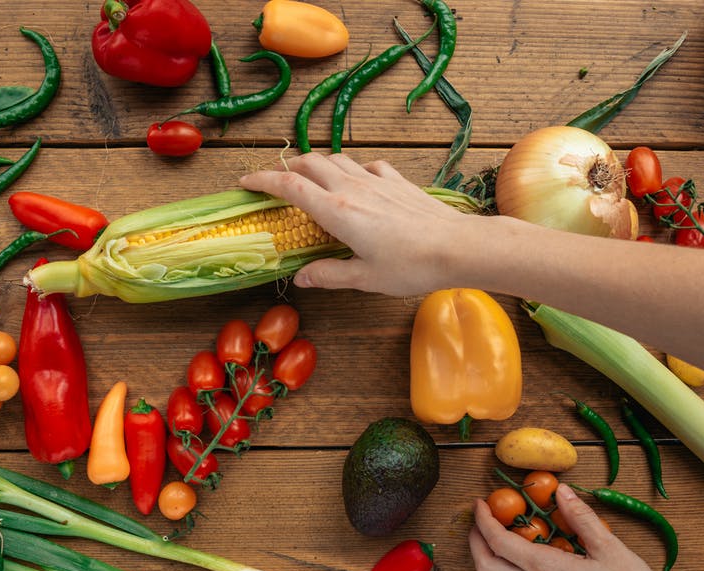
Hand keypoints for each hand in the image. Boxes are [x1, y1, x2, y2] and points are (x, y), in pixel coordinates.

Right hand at [239, 152, 486, 296]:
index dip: (263, 180)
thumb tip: (300, 278)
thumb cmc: (411, 266)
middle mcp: (352, 188)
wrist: (457, 246)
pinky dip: (351, 169)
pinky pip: (366, 165)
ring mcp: (376, 180)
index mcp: (337, 212)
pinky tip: (356, 181)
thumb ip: (328, 274)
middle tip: (275, 181)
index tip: (246, 181)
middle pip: (310, 163)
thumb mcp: (364, 278)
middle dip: (287, 167)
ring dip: (317, 163)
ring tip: (310, 178)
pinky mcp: (397, 180)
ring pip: (337, 158)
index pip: (289, 186)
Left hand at [468, 484, 683, 570]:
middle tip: (481, 520)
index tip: (480, 503)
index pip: (498, 542)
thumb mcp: (610, 547)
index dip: (483, 520)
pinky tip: (518, 564)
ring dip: (486, 560)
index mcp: (546, 569)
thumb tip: (562, 491)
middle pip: (485, 566)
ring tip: (494, 539)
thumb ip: (582, 517)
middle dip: (475, 540)